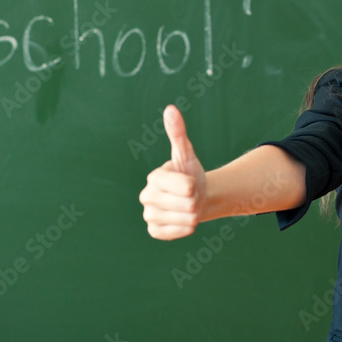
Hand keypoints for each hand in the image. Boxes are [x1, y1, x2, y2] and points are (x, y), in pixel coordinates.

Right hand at [139, 105, 206, 239]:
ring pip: (186, 219)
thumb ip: (178, 133)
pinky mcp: (154, 231)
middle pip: (187, 204)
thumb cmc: (190, 174)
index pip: (186, 186)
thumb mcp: (187, 154)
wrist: (195, 198)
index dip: (194, 185)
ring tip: (187, 207)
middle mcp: (146, 196)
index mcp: (154, 177)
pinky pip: (178, 232)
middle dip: (195, 200)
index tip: (190, 181)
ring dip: (193, 214)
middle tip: (189, 196)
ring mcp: (149, 215)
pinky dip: (186, 227)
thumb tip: (170, 109)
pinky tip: (183, 219)